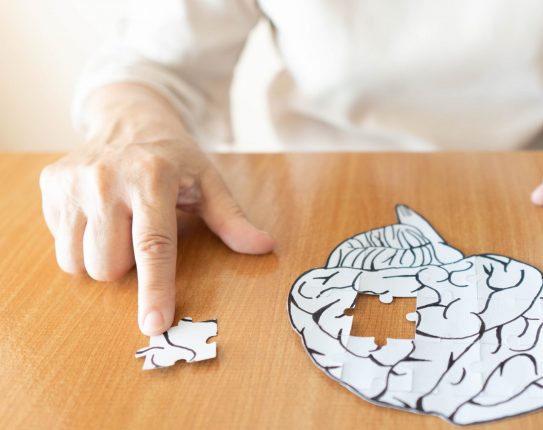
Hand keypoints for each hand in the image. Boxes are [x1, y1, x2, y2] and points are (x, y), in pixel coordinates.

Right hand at [40, 84, 273, 334]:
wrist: (129, 118)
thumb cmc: (175, 158)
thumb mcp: (209, 182)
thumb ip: (233, 219)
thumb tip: (264, 247)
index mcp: (151, 178)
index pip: (153, 246)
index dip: (155, 289)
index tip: (154, 324)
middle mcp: (105, 178)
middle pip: (109, 265)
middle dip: (128, 266)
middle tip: (142, 234)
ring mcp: (72, 181)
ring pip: (78, 262)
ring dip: (101, 258)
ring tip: (120, 227)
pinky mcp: (50, 184)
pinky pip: (60, 244)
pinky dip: (80, 242)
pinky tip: (98, 216)